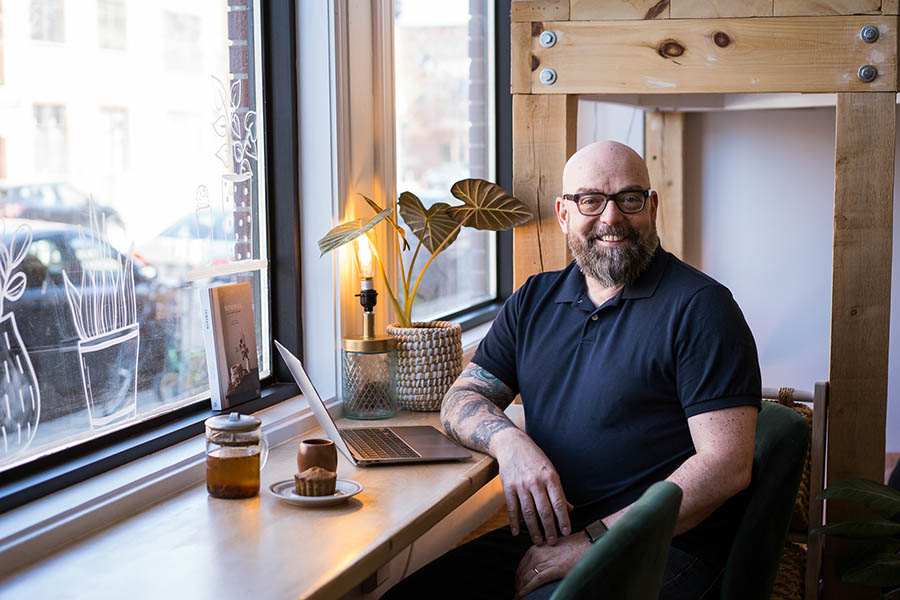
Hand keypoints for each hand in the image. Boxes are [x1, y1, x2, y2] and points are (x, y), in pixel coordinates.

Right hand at [494, 429, 571, 545]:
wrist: (512, 444)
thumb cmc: (535, 458)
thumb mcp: (550, 470)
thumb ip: (558, 491)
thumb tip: (569, 509)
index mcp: (550, 477)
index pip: (559, 503)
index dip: (563, 520)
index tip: (566, 533)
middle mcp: (536, 482)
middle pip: (544, 511)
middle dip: (549, 529)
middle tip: (553, 542)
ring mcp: (521, 485)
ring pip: (528, 512)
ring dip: (533, 529)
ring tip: (538, 541)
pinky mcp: (508, 486)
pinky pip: (512, 508)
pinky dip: (514, 522)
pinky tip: (516, 532)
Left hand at [514, 532, 590, 598]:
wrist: (588, 543)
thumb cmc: (575, 546)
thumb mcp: (553, 548)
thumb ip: (544, 557)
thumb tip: (541, 569)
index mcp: (536, 548)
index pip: (521, 566)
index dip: (519, 578)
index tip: (519, 585)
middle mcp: (537, 554)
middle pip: (521, 574)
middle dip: (519, 586)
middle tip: (519, 594)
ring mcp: (543, 561)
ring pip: (525, 579)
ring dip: (521, 590)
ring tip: (520, 597)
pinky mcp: (552, 570)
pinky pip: (534, 583)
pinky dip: (526, 591)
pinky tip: (522, 596)